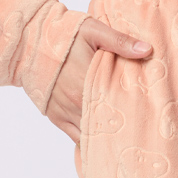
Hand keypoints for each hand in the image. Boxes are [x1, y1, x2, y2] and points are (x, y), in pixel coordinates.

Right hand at [47, 17, 151, 142]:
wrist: (30, 40)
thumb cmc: (63, 33)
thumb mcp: (94, 30)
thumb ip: (120, 41)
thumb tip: (146, 50)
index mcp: (89, 81)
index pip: (116, 106)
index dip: (131, 116)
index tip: (146, 123)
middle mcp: (77, 101)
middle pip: (104, 125)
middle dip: (120, 132)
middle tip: (138, 139)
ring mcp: (66, 111)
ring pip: (90, 136)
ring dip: (104, 139)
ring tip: (122, 146)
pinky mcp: (56, 117)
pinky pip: (75, 137)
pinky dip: (88, 142)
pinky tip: (102, 146)